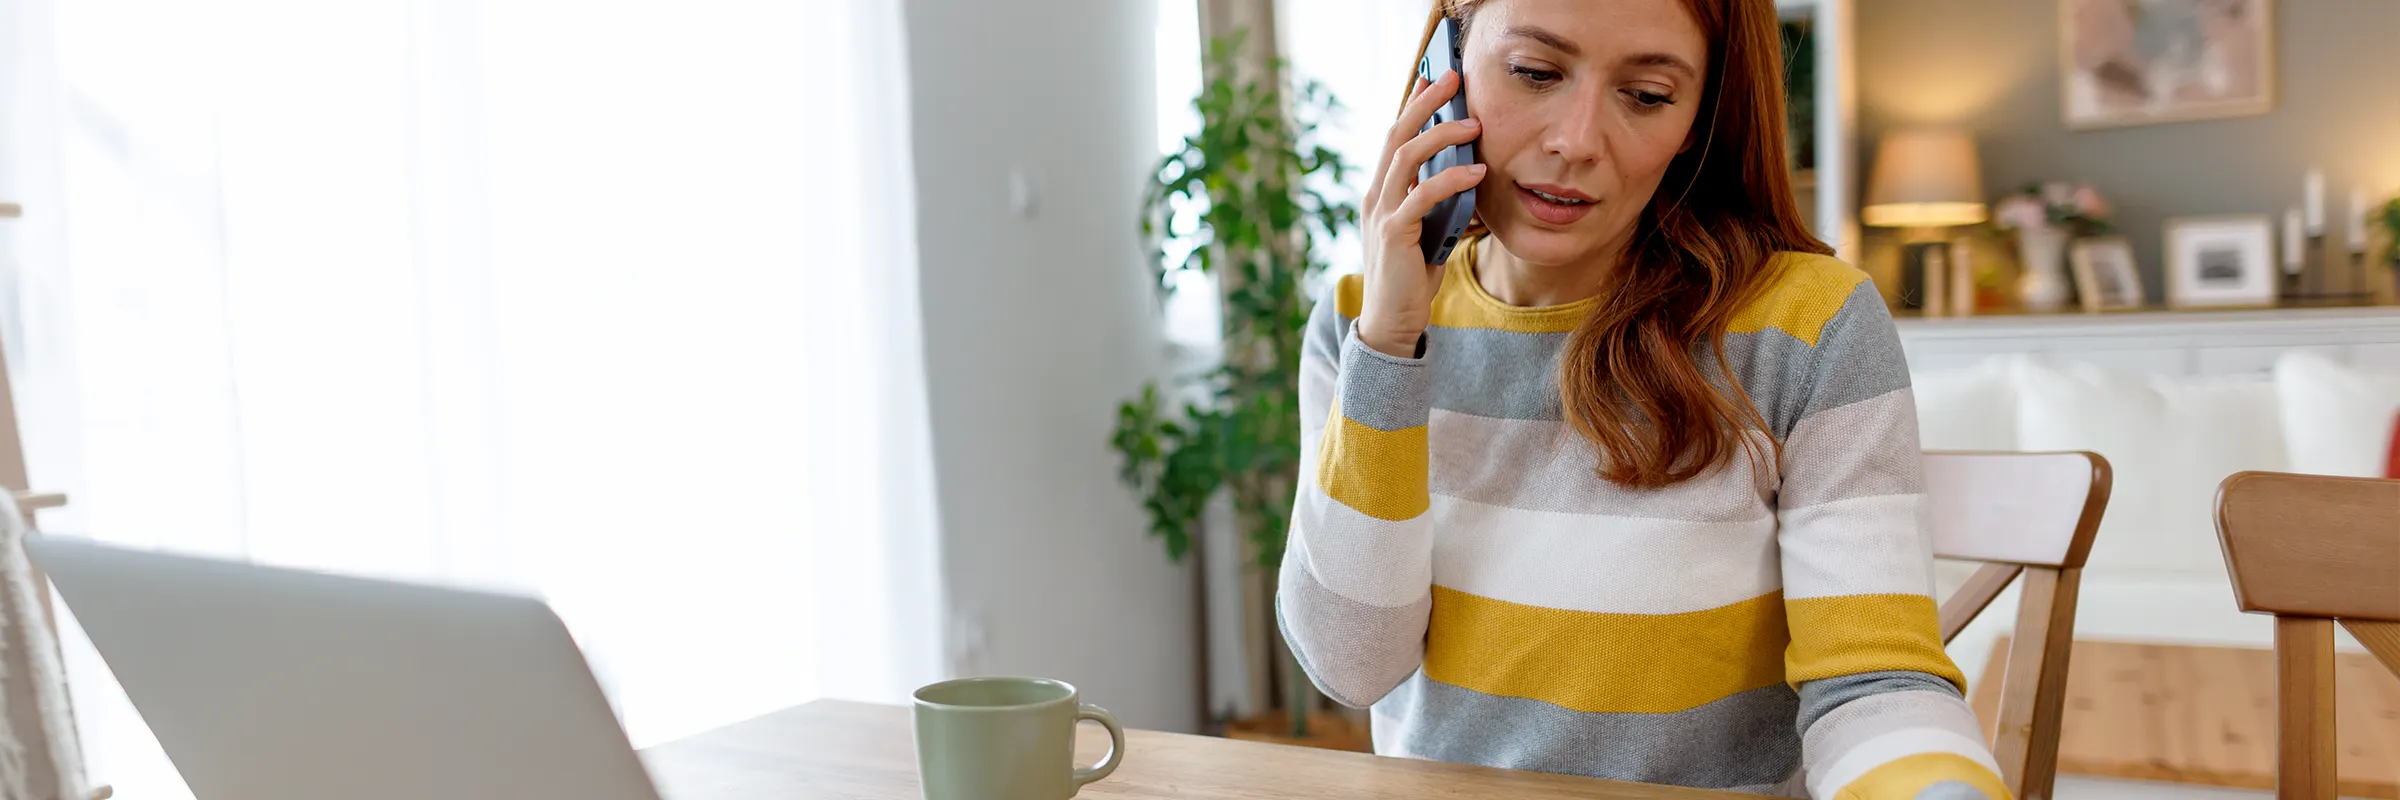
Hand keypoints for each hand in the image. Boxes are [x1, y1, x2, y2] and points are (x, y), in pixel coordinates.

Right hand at [1355, 69, 1483, 358]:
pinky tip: (1476, 172)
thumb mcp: (1426, 229)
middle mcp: (1375, 197)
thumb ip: (1435, 201)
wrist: (1391, 322)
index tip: (1435, 79)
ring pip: (1406, 158)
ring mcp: (1381, 214)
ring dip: (1441, 135)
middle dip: (1424, 104)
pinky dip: (1451, 180)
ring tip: (1473, 124)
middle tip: (1453, 79)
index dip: (1413, 106)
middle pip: (1396, 136)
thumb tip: (1466, 170)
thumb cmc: (1412, 276)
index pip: (1395, 138)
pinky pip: (1422, 196)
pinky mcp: (1394, 235)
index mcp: (1381, 193)